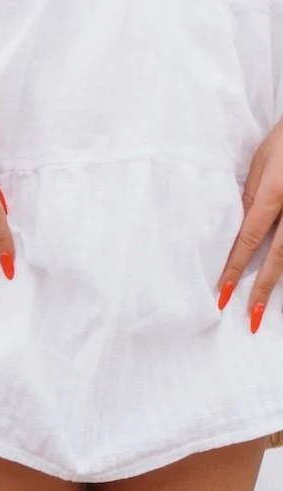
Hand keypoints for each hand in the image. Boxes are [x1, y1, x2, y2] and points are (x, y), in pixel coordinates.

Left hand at [218, 119, 282, 331]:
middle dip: (264, 289)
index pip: (249, 240)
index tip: (223, 296)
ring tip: (274, 311)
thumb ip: (251, 197)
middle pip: (280, 256)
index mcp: (275, 193)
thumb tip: (237, 231)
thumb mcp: (261, 162)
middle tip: (251, 318)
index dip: (236, 269)